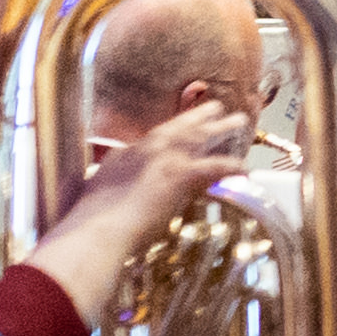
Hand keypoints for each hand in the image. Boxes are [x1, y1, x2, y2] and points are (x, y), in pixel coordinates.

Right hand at [23, 96, 258, 333]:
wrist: (98, 229)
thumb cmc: (91, 221)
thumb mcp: (95, 194)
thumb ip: (109, 187)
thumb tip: (108, 195)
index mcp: (125, 154)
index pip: (155, 138)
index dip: (172, 131)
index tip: (181, 125)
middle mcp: (147, 149)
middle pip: (179, 126)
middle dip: (199, 116)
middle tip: (217, 106)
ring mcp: (166, 158)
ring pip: (202, 136)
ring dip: (222, 127)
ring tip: (239, 120)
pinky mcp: (183, 174)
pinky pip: (217, 166)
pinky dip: (232, 166)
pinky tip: (245, 168)